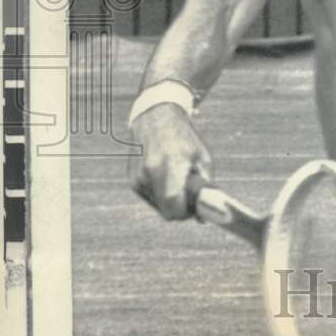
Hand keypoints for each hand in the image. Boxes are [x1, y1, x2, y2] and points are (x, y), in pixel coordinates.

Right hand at [128, 104, 211, 219]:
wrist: (156, 118)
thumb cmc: (184, 138)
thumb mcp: (202, 157)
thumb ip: (205, 186)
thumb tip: (203, 217)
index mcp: (172, 164)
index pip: (174, 202)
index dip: (185, 213)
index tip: (194, 210)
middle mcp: (151, 172)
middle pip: (165, 211)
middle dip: (179, 210)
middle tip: (190, 199)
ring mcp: (138, 177)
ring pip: (157, 206)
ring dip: (169, 201)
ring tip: (176, 179)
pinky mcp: (131, 180)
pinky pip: (149, 198)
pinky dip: (159, 194)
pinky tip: (164, 176)